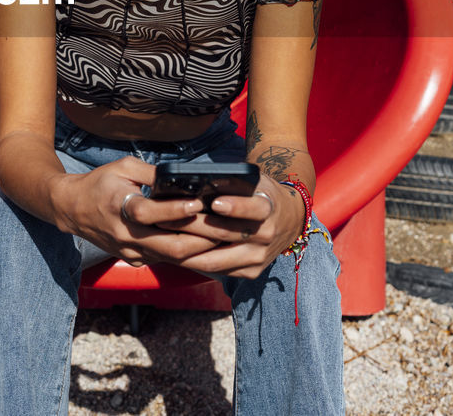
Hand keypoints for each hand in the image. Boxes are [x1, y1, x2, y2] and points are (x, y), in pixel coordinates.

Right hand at [52, 157, 221, 266]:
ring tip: (223, 239)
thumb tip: (184, 176)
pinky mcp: (133, 259)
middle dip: (200, 240)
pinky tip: (205, 247)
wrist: (72, 209)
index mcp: (119, 206)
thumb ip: (153, 172)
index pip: (149, 212)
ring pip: (170, 257)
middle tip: (225, 229)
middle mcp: (125, 234)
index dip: (175, 210)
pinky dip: (185, 255)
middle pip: (169, 246)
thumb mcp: (124, 167)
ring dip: (198, 251)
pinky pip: (164, 260)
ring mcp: (129, 251)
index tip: (197, 204)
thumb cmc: (100, 183)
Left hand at [166, 174, 305, 278]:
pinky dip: (196, 262)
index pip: (254, 208)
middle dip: (193, 227)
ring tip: (163, 240)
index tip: (215, 203)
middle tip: (165, 220)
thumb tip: (199, 181)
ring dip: (187, 251)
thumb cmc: (261, 195)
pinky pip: (219, 270)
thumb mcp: (254, 182)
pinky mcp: (252, 272)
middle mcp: (267, 235)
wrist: (289, 220)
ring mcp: (259, 257)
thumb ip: (233, 182)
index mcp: (269, 208)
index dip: (235, 207)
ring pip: (217, 259)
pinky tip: (177, 254)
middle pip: (226, 234)